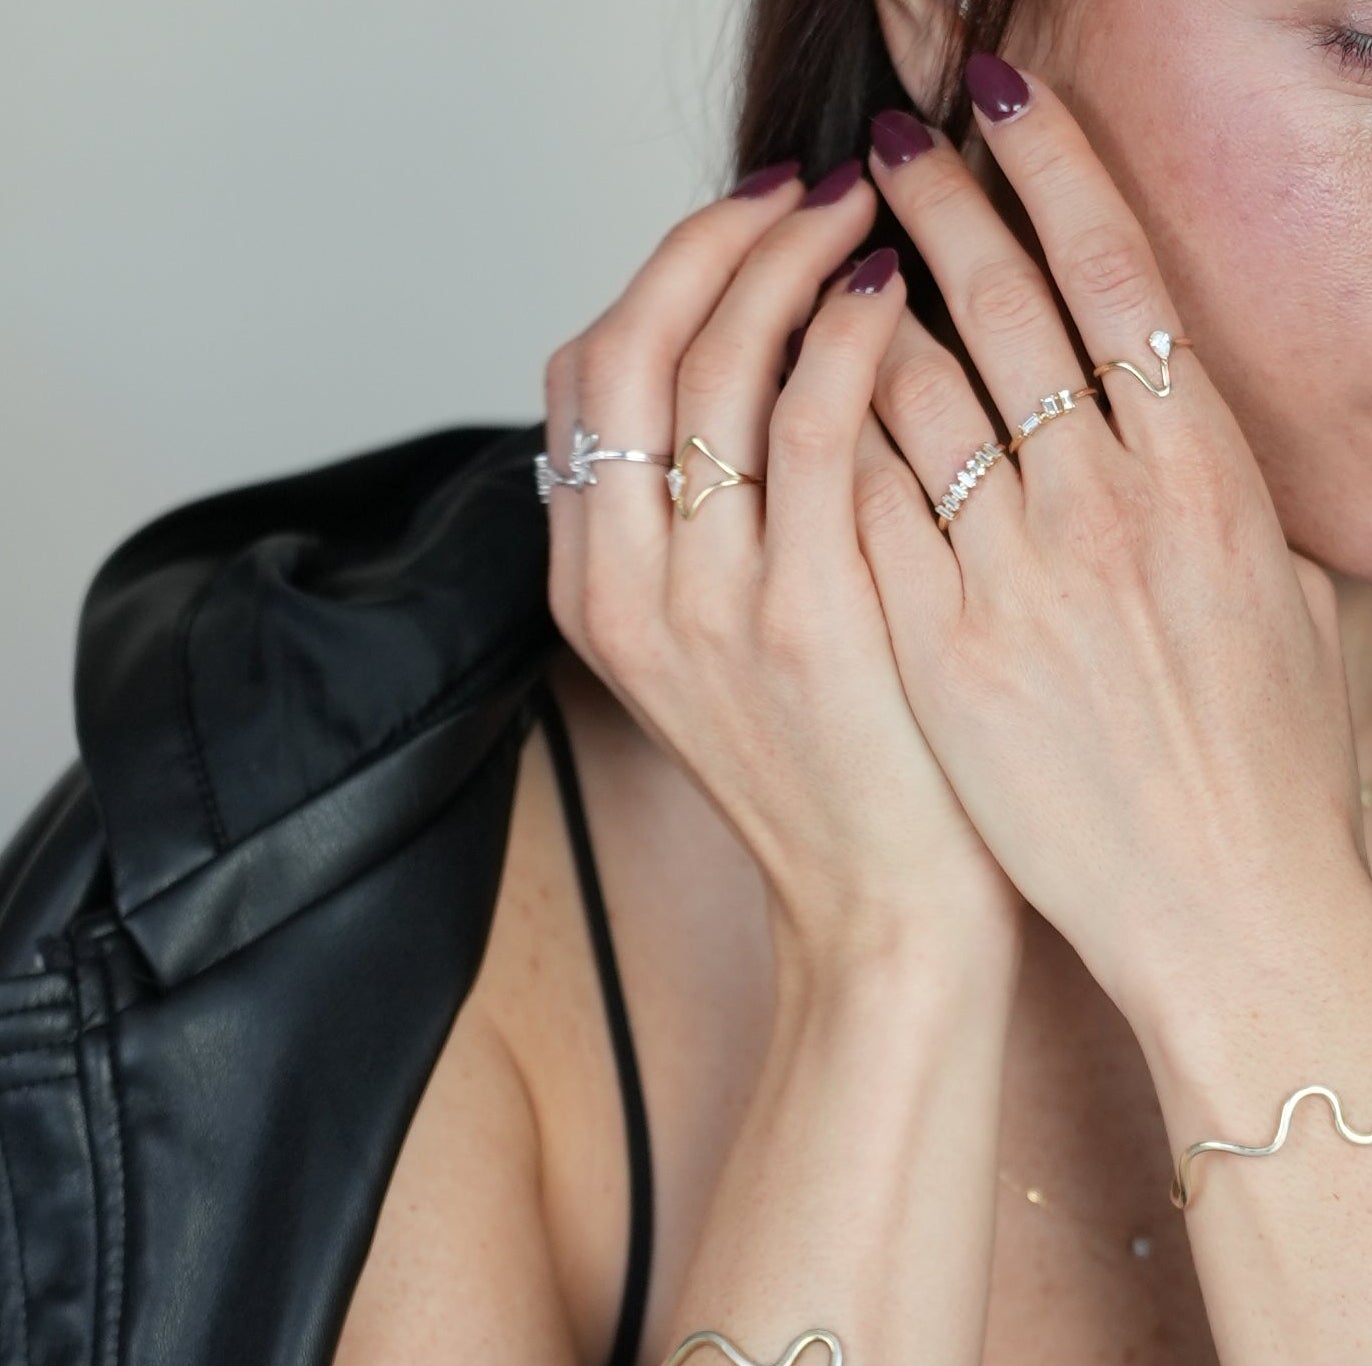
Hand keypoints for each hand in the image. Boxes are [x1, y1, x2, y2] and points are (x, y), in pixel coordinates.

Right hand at [541, 161, 1022, 966]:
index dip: (656, 279)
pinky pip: (812, 426)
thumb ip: (699, 526)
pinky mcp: (805, 618)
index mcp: (592, 592)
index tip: (741, 232)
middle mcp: (625, 592)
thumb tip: (735, 372)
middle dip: (713, 240)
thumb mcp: (720, 650)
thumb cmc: (830, 768)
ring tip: (863, 216)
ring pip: (710, 369)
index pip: (582, 380)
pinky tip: (894, 301)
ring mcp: (705, 608)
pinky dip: (850, 337)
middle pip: (625, 350)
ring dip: (786, 262)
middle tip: (803, 189)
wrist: (878, 903)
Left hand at [838, 64, 1363, 1022]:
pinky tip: (794, 398)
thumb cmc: (1262, 761)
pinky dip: (828, 439)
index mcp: (1208, 474)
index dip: (1052, 170)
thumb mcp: (1282, 596)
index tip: (999, 105)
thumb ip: (1223, 487)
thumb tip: (1177, 410)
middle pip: (1005, 305)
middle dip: (940, 201)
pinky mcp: (946, 652)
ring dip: (856, 311)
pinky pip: (864, 509)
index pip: (1116, 276)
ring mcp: (1020, 578)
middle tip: (884, 141)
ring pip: (910, 393)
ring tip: (820, 260)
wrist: (1222, 903)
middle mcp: (1113, 505)